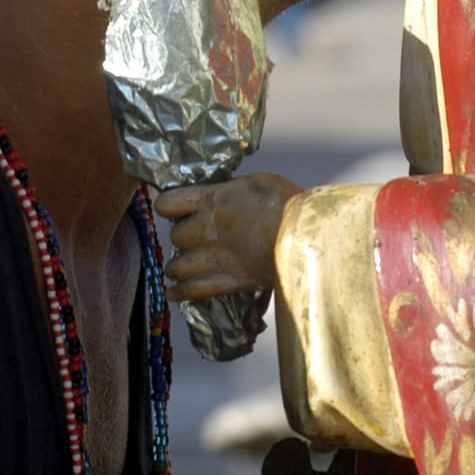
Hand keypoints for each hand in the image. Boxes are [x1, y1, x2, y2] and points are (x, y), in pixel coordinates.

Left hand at [156, 172, 302, 298]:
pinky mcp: (230, 281)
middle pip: (176, 235)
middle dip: (182, 236)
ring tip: (182, 265)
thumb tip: (220, 192)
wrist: (306, 235)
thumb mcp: (254, 182)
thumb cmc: (285, 201)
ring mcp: (216, 258)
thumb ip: (230, 190)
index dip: (168, 205)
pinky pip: (194, 290)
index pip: (169, 202)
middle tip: (193, 235)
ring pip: (178, 266)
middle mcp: (207, 230)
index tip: (173, 207)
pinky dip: (181, 292)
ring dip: (178, 266)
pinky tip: (173, 292)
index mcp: (212, 200)